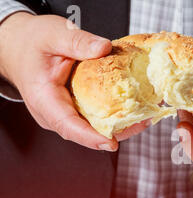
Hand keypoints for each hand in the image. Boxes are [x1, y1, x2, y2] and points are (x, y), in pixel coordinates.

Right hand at [0, 13, 148, 150]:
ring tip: (146, 116)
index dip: (90, 137)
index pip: (67, 125)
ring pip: (93, 128)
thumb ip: (78, 41)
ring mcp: (64, 115)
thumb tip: (104, 48)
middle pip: (86, 132)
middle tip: (144, 122)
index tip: (111, 142)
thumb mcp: (54, 34)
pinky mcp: (74, 112)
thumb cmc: (34, 42)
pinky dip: (115, 116)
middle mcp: (53, 114)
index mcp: (43, 98)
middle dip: (116, 132)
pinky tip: (136, 110)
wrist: (20, 47)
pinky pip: (95, 119)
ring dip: (121, 126)